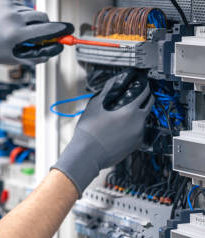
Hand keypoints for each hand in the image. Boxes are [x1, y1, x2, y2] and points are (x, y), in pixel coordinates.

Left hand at [0, 0, 71, 65]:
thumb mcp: (14, 58)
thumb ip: (37, 54)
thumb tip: (58, 47)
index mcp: (15, 34)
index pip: (46, 30)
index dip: (60, 30)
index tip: (69, 29)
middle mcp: (12, 18)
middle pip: (42, 16)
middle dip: (44, 24)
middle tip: (38, 33)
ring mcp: (7, 6)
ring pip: (30, 10)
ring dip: (29, 19)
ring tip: (14, 29)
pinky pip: (20, 5)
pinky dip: (18, 13)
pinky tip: (7, 21)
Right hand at [51, 79, 153, 194]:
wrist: (88, 154)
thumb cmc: (89, 132)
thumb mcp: (95, 106)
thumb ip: (106, 91)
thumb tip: (112, 82)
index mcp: (130, 110)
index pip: (144, 93)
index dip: (144, 86)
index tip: (143, 84)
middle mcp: (138, 122)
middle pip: (150, 105)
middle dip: (147, 98)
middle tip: (140, 95)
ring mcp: (139, 135)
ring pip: (144, 119)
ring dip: (139, 114)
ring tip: (126, 113)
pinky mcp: (136, 145)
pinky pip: (139, 132)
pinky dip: (134, 127)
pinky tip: (123, 128)